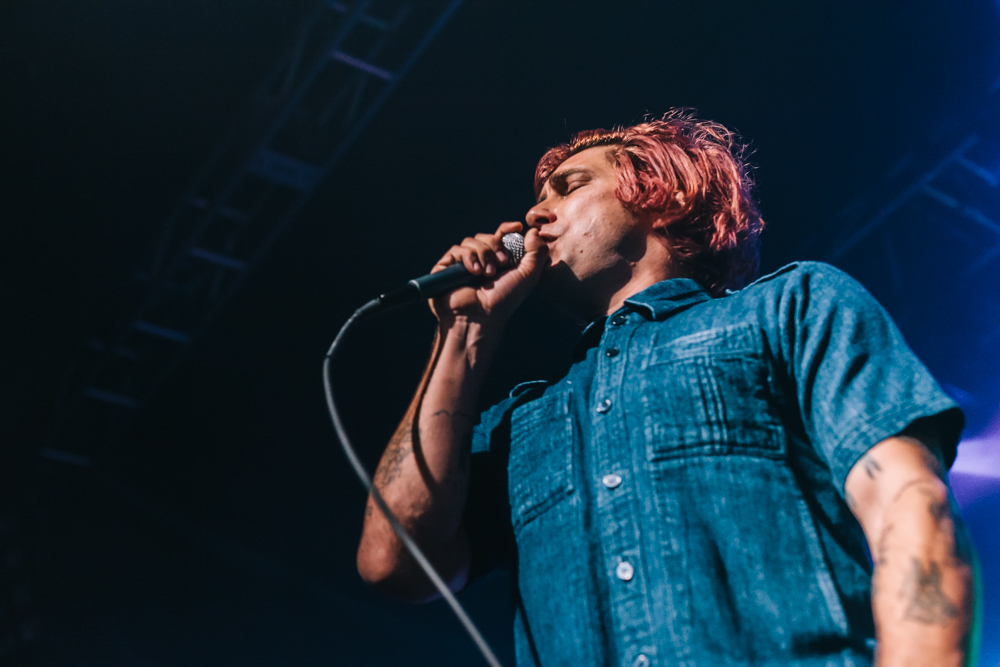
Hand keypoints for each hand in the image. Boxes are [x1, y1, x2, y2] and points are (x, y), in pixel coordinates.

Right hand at [429, 222, 547, 326]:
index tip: (517, 227)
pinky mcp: (446, 268)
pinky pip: (456, 250)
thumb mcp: (528, 276)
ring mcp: (462, 265)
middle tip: (501, 263)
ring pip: (471, 241)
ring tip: (486, 273)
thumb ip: (537, 253)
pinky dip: (467, 258)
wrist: (481, 316)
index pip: (500, 236)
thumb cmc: (504, 300)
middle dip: (494, 246)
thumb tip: (533, 232)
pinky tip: (473, 272)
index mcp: (497, 262)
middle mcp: (480, 261)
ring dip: (482, 254)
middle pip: (485, 236)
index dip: (506, 229)